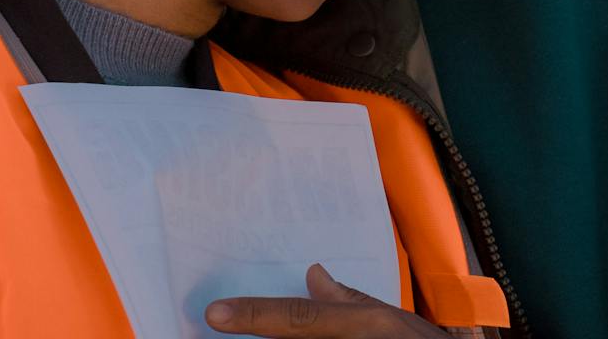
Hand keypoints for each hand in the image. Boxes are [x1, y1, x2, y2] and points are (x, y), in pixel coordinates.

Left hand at [206, 264, 451, 336]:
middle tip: (228, 320)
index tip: (216, 314)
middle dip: (259, 333)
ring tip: (247, 324)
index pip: (299, 318)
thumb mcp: (391, 321)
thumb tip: (313, 275)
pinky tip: (278, 336)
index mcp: (360, 326)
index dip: (255, 315)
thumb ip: (350, 300)